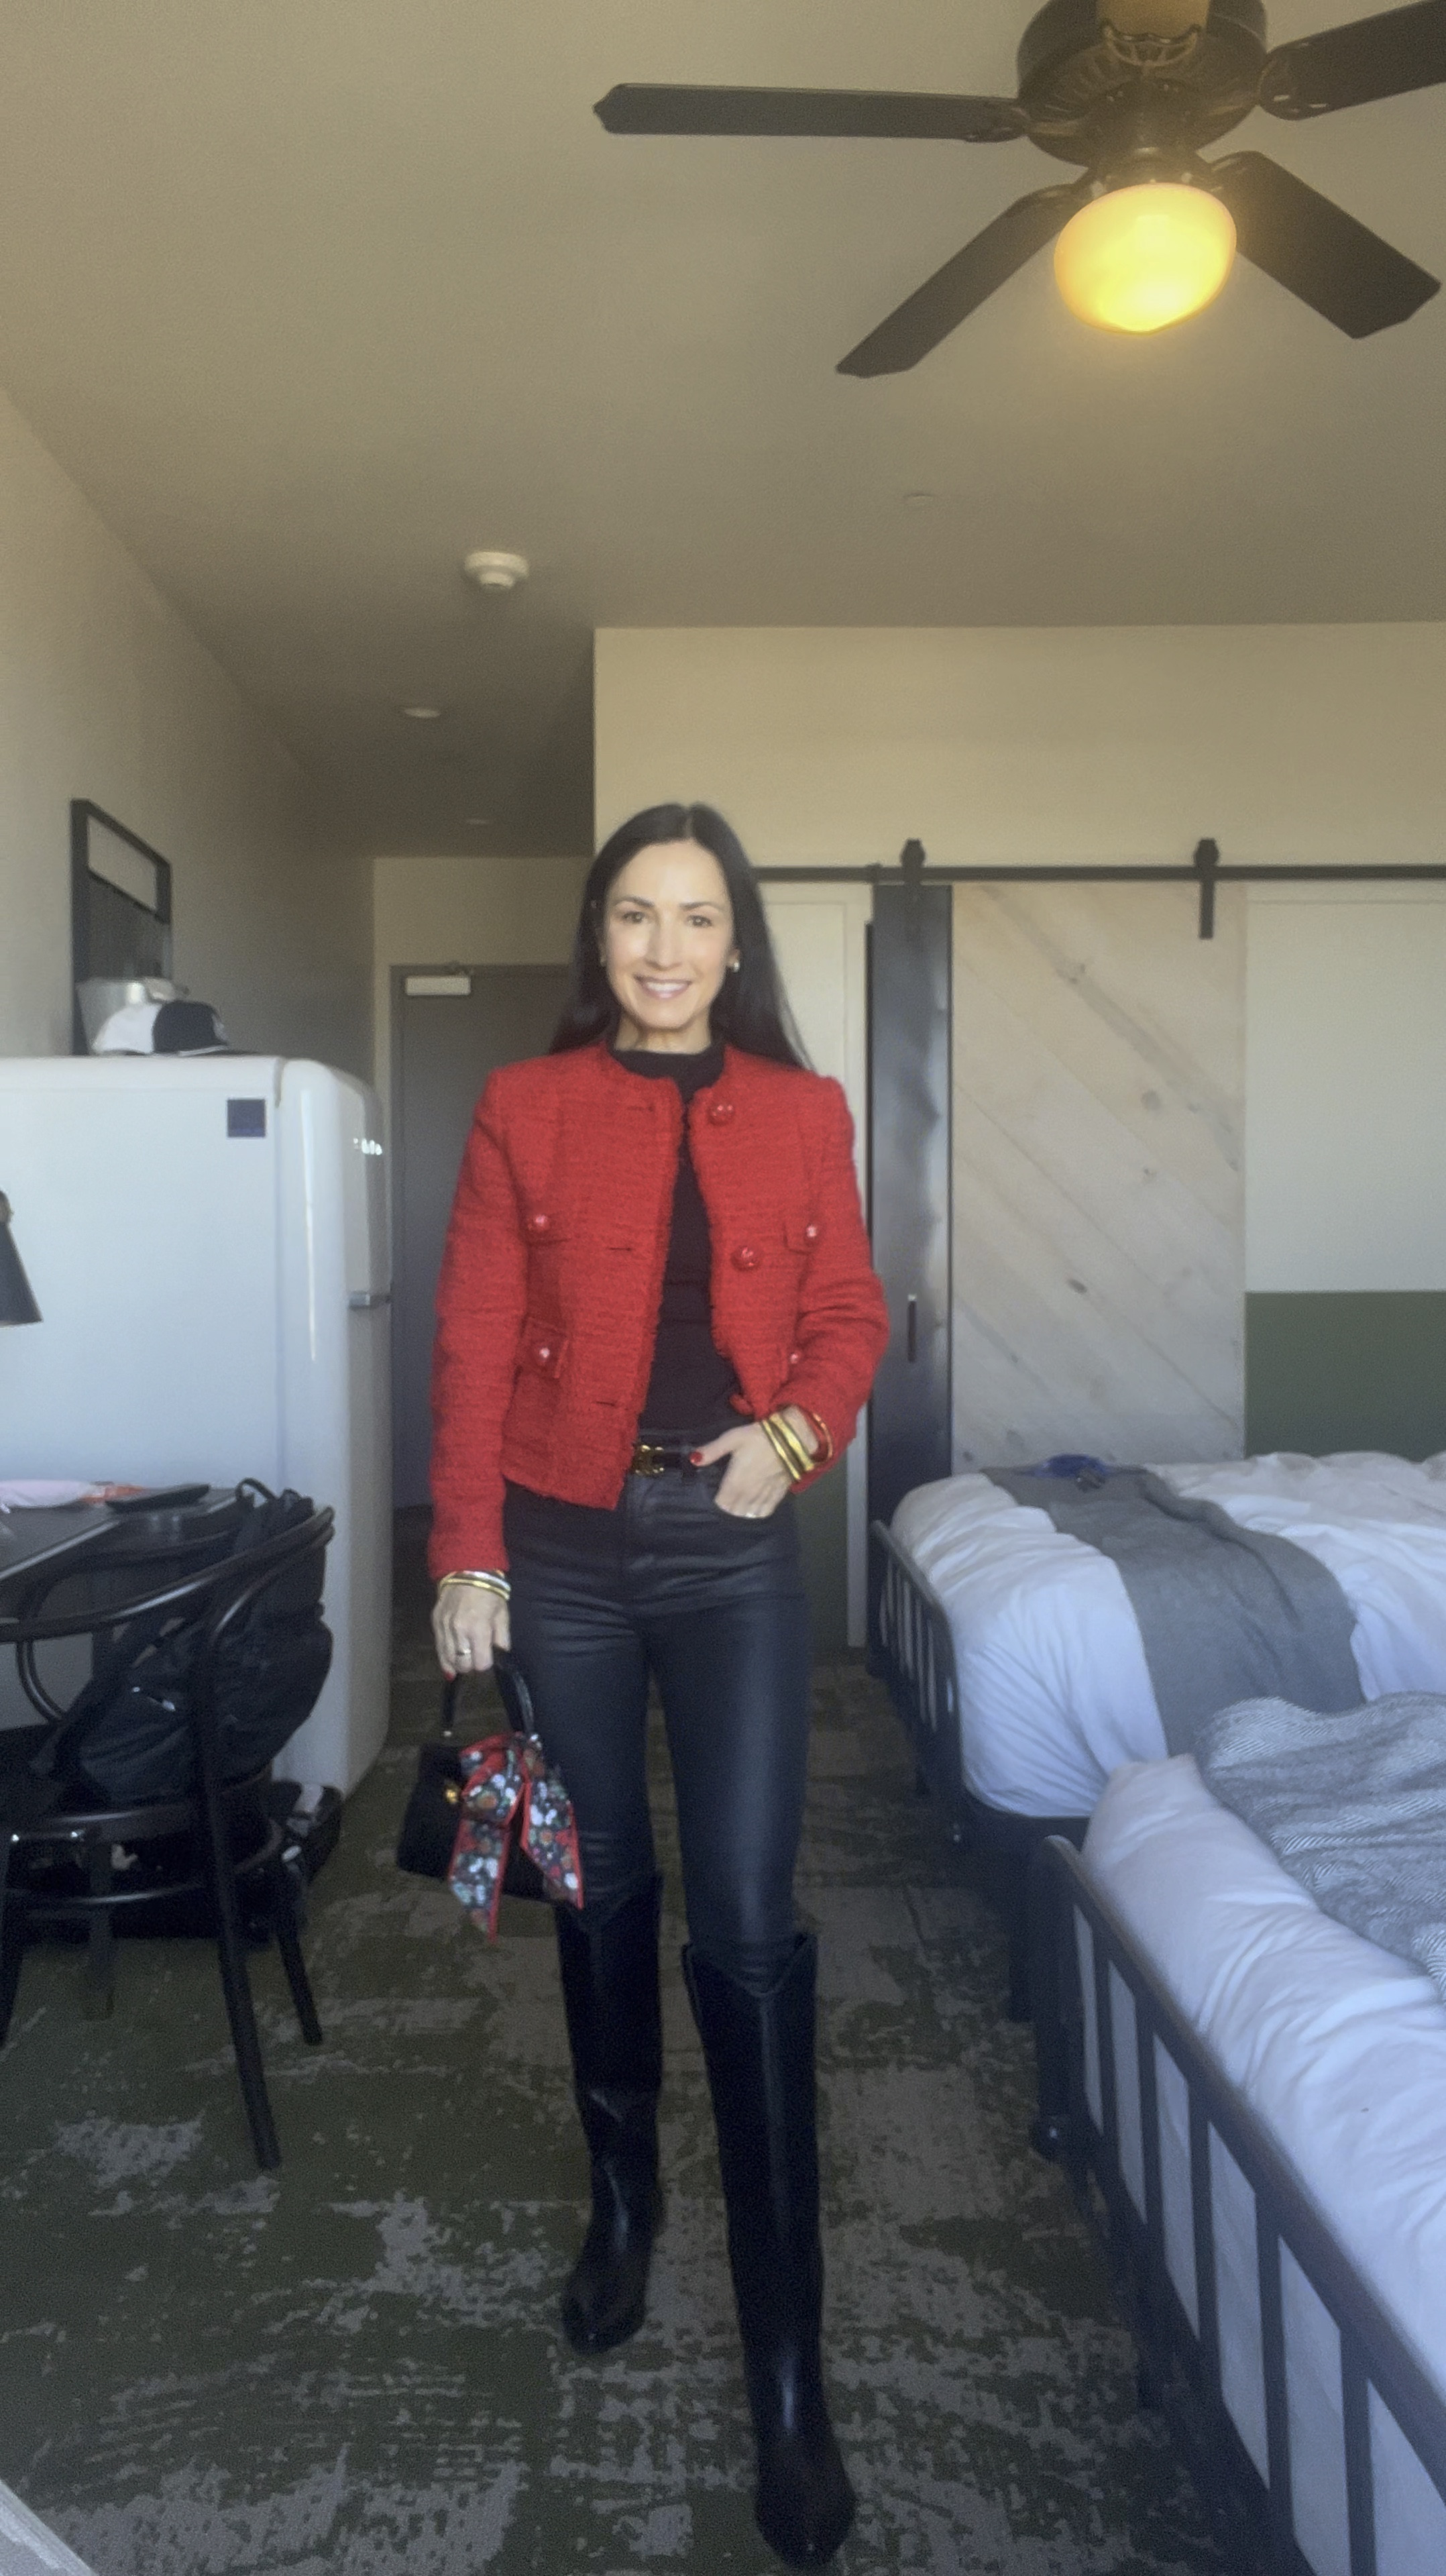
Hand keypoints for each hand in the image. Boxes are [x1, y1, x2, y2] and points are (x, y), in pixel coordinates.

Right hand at [432, 1583, 510, 1677]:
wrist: (467, 1571)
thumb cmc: (489, 1593)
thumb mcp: (502, 1614)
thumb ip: (502, 1638)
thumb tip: (500, 1655)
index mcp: (478, 1628)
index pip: (481, 1663)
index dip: (486, 1664)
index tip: (489, 1659)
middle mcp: (459, 1631)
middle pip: (463, 1664)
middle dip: (472, 1666)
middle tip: (477, 1658)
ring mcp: (444, 1627)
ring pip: (449, 1659)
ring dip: (459, 1664)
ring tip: (465, 1661)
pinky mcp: (435, 1623)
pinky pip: (438, 1649)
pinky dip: (445, 1660)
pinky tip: (450, 1667)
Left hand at [694, 1411, 817, 1519]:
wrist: (791, 1437)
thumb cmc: (758, 1436)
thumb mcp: (732, 1438)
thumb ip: (712, 1451)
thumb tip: (693, 1459)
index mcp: (735, 1481)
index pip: (722, 1503)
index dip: (718, 1501)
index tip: (717, 1496)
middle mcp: (749, 1493)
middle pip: (735, 1511)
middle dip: (730, 1508)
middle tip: (728, 1500)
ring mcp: (764, 1495)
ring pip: (750, 1513)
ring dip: (743, 1511)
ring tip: (740, 1506)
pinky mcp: (779, 1494)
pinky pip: (766, 1511)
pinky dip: (759, 1512)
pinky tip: (755, 1509)